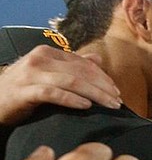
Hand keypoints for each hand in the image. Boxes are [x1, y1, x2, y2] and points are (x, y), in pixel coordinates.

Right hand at [0, 46, 120, 126]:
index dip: (103, 77)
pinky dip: (72, 99)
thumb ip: (72, 65)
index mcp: (48, 53)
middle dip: (104, 87)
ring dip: (95, 94)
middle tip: (118, 102)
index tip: (117, 92)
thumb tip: (97, 58)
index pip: (83, 63)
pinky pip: (53, 94)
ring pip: (71, 81)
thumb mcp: (49, 73)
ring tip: (110, 105)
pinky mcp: (25, 92)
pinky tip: (87, 106)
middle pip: (81, 72)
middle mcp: (40, 60)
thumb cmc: (24, 88)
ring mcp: (31, 75)